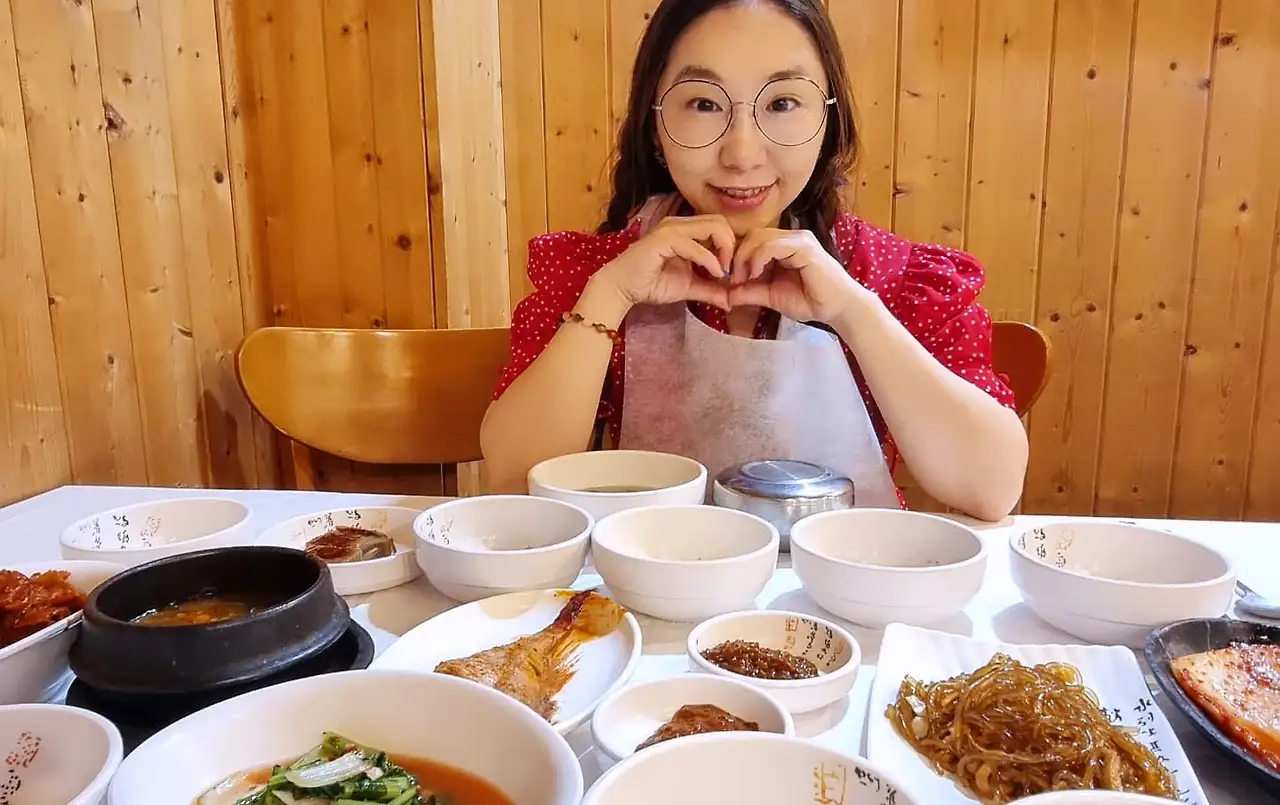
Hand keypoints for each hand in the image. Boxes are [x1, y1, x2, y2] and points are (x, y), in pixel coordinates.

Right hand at [595, 213, 734, 310]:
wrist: (622, 288)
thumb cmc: (651, 284)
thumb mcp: (689, 287)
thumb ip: (710, 290)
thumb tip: (731, 301)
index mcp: (687, 230)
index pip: (720, 226)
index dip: (732, 247)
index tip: (733, 272)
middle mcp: (680, 224)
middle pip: (720, 221)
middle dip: (732, 246)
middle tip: (731, 271)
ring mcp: (671, 229)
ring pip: (712, 226)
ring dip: (725, 250)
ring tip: (723, 273)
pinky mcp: (663, 239)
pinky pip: (695, 245)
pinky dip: (709, 260)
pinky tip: (715, 274)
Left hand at [727, 228, 860, 323]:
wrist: (837, 309)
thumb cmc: (810, 301)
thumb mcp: (771, 296)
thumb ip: (749, 292)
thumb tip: (725, 295)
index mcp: (782, 246)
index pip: (751, 240)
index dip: (736, 257)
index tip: (730, 281)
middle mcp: (790, 237)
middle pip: (751, 235)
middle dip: (737, 256)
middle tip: (733, 280)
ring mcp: (798, 240)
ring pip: (759, 237)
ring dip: (745, 258)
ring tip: (743, 279)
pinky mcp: (804, 247)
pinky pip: (772, 245)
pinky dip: (758, 258)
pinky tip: (756, 274)